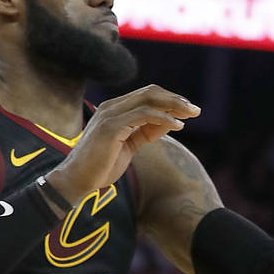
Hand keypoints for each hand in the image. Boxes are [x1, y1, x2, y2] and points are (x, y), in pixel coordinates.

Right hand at [51, 86, 199, 203]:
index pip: (146, 96)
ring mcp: (110, 114)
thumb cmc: (101, 166)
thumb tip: (171, 122)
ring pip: (148, 99)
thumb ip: (146, 132)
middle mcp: (111, 107)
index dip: (169, 100)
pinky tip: (178, 126)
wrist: (77, 180)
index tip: (188, 110)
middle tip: (195, 109)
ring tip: (191, 114)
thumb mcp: (130, 145)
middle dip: (175, 99)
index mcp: (114, 110)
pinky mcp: (111, 126)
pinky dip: (163, 118)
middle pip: (149, 92)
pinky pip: (143, 115)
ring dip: (174, 105)